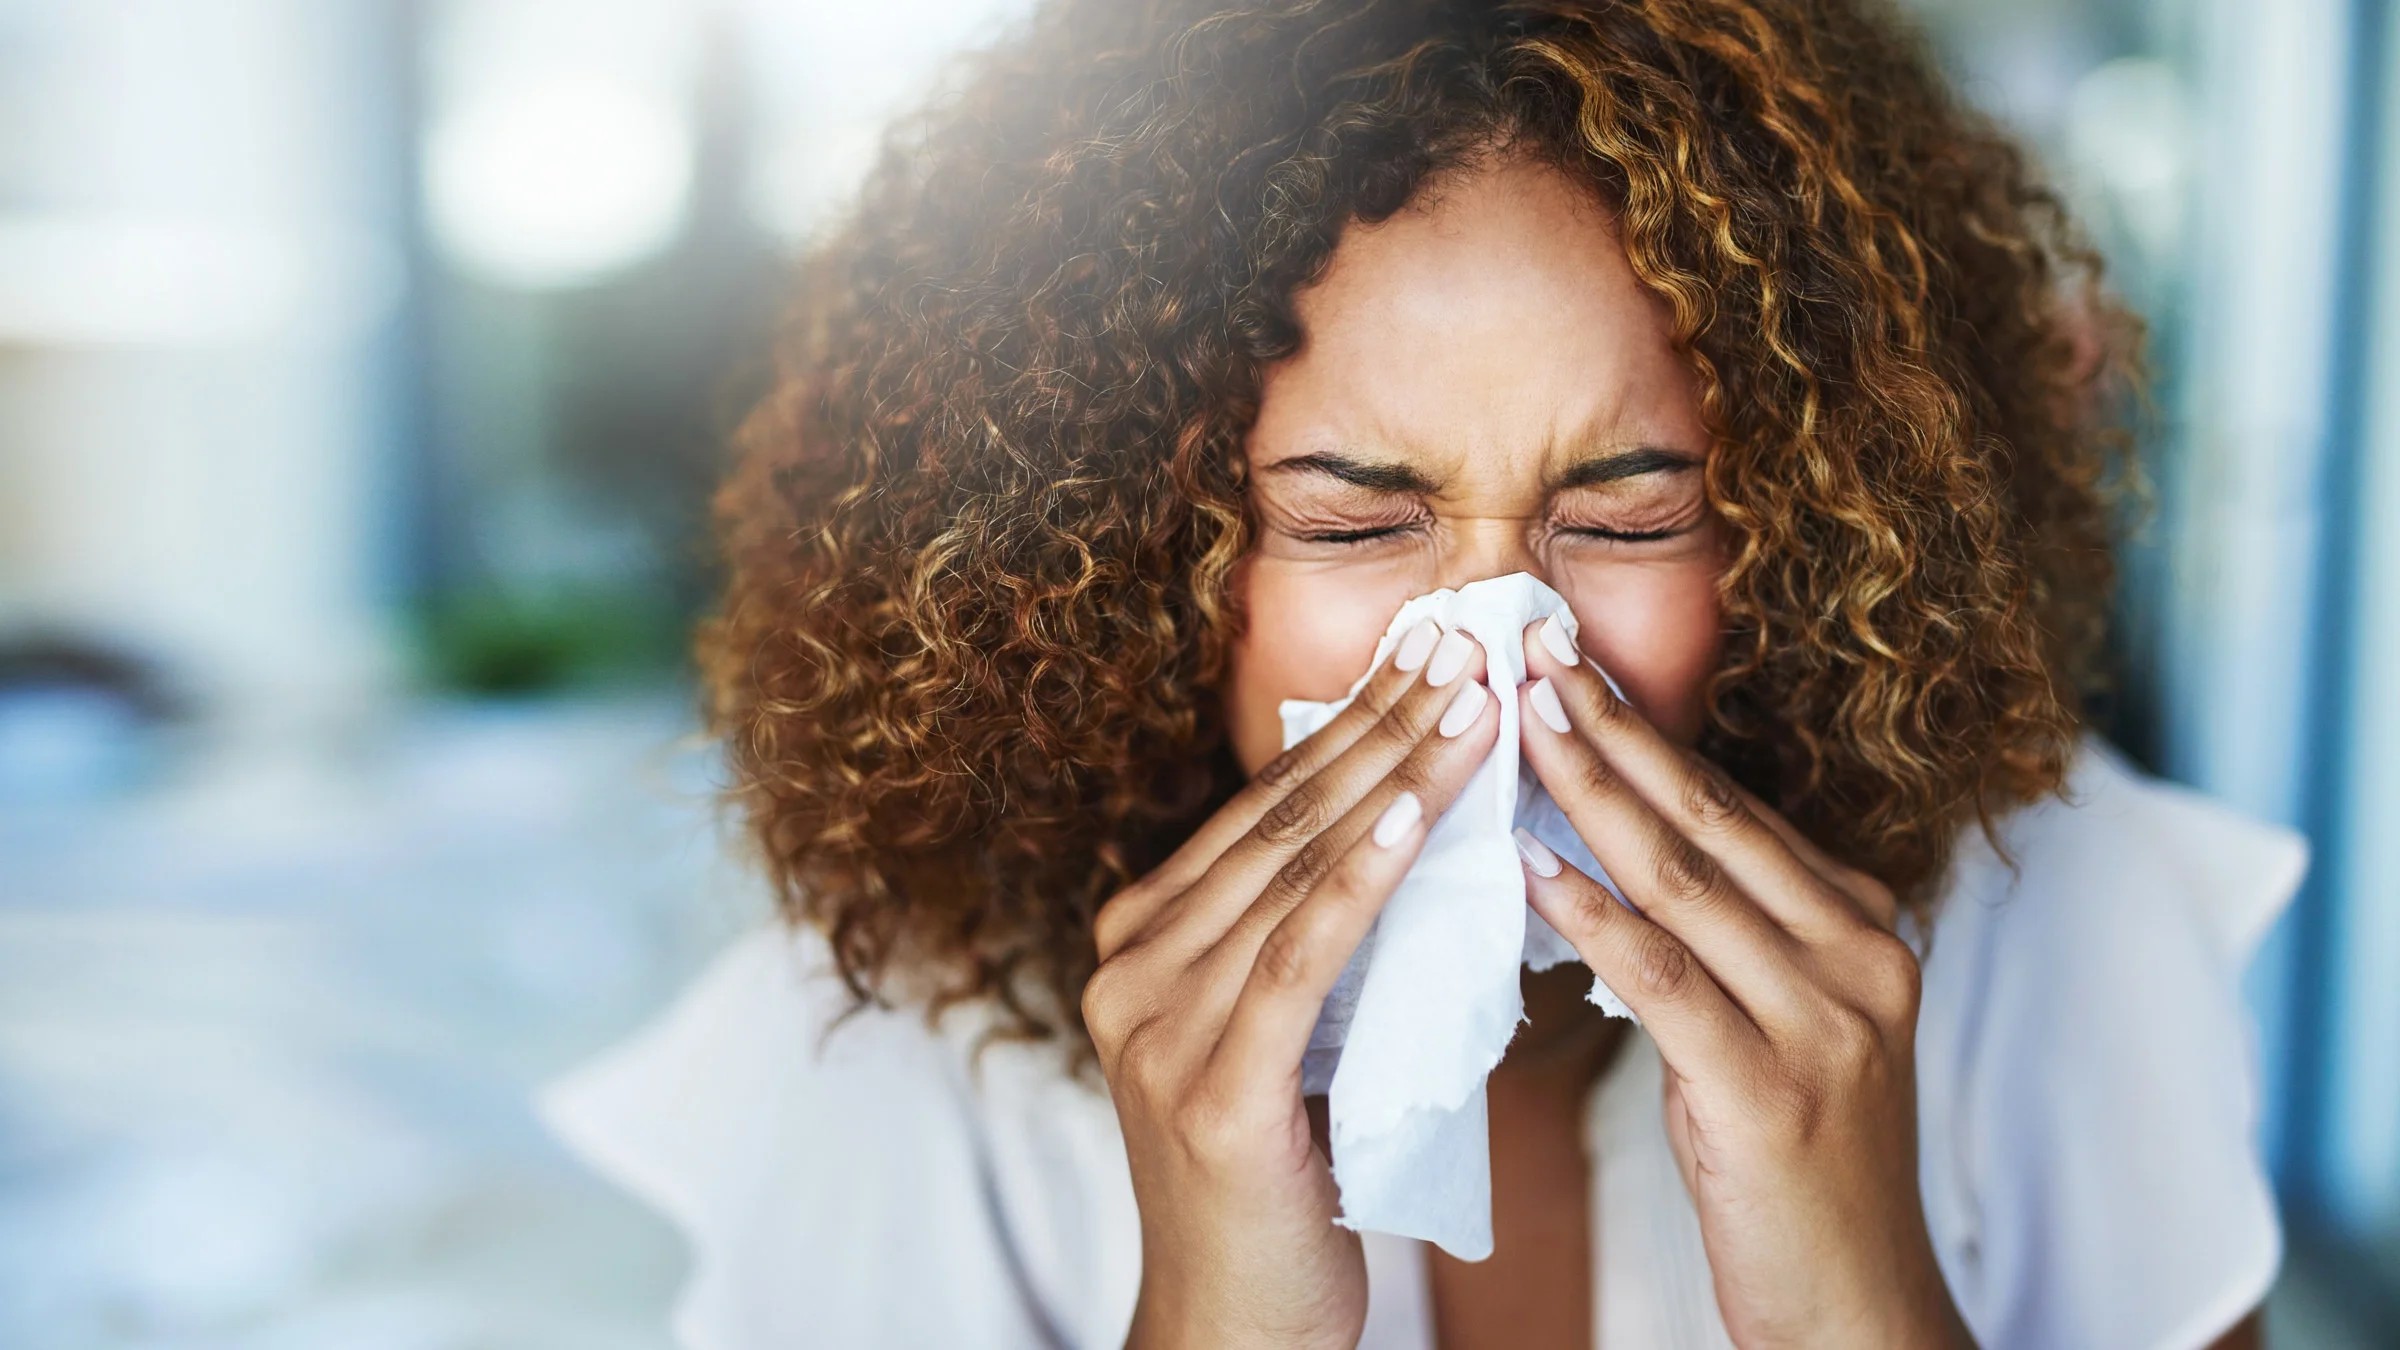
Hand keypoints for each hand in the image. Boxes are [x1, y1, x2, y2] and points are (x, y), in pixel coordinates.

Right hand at [1087, 622, 1500, 1349]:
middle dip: (1380, 724)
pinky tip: (1417, 817)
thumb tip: (1401, 825)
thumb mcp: (1280, 1036)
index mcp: (1139, 944)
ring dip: (1394, 777)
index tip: (1430, 655)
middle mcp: (1129, 969)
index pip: (1261, 810)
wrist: (1232, 1330)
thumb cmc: (1273, 1183)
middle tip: (1463, 646)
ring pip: (1293, 870)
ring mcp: (1158, 1026)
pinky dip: (1362, 879)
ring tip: (1471, 706)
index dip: (1348, 724)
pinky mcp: (1210, 1088)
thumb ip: (1304, 940)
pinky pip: (1300, 956)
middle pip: (1276, 821)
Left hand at [1513, 618, 1973, 1349]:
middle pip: (1712, 818)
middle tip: (1533, 648)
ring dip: (1591, 791)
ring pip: (1684, 879)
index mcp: (1861, 926)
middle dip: (1614, 727)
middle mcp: (1858, 955)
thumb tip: (1608, 842)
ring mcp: (1825, 1020)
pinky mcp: (1770, 1089)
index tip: (1568, 662)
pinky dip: (1592, 913)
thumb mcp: (1774, 1024)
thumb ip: (1719, 934)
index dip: (1646, 730)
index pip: (1736, 807)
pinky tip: (1530, 865)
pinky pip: (1664, 977)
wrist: (1858, 1308)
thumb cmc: (1794, 1166)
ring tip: (1518, 720)